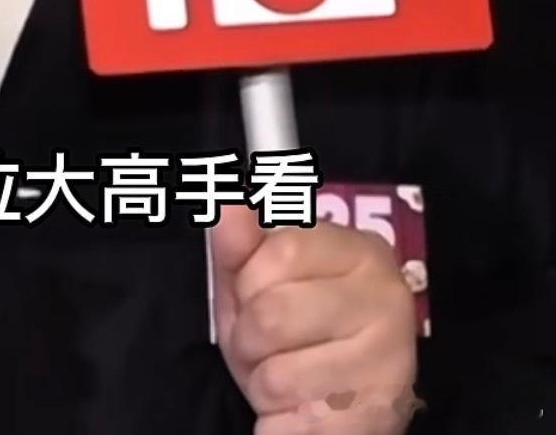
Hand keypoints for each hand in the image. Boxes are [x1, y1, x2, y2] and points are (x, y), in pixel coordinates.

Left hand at [211, 205, 418, 433]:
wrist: (345, 416)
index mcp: (361, 252)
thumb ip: (241, 245)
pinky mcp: (377, 420)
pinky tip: (298, 415)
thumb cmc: (297, 337)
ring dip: (262, 386)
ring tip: (284, 382)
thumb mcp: (260, 283)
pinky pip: (292, 426)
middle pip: (273, 314)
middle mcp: (388, 301)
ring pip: (278, 375)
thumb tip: (225, 205)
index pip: (282, 250)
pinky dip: (278, 425)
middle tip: (265, 350)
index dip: (249, 283)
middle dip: (248, 340)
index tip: (257, 298)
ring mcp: (390, 364)